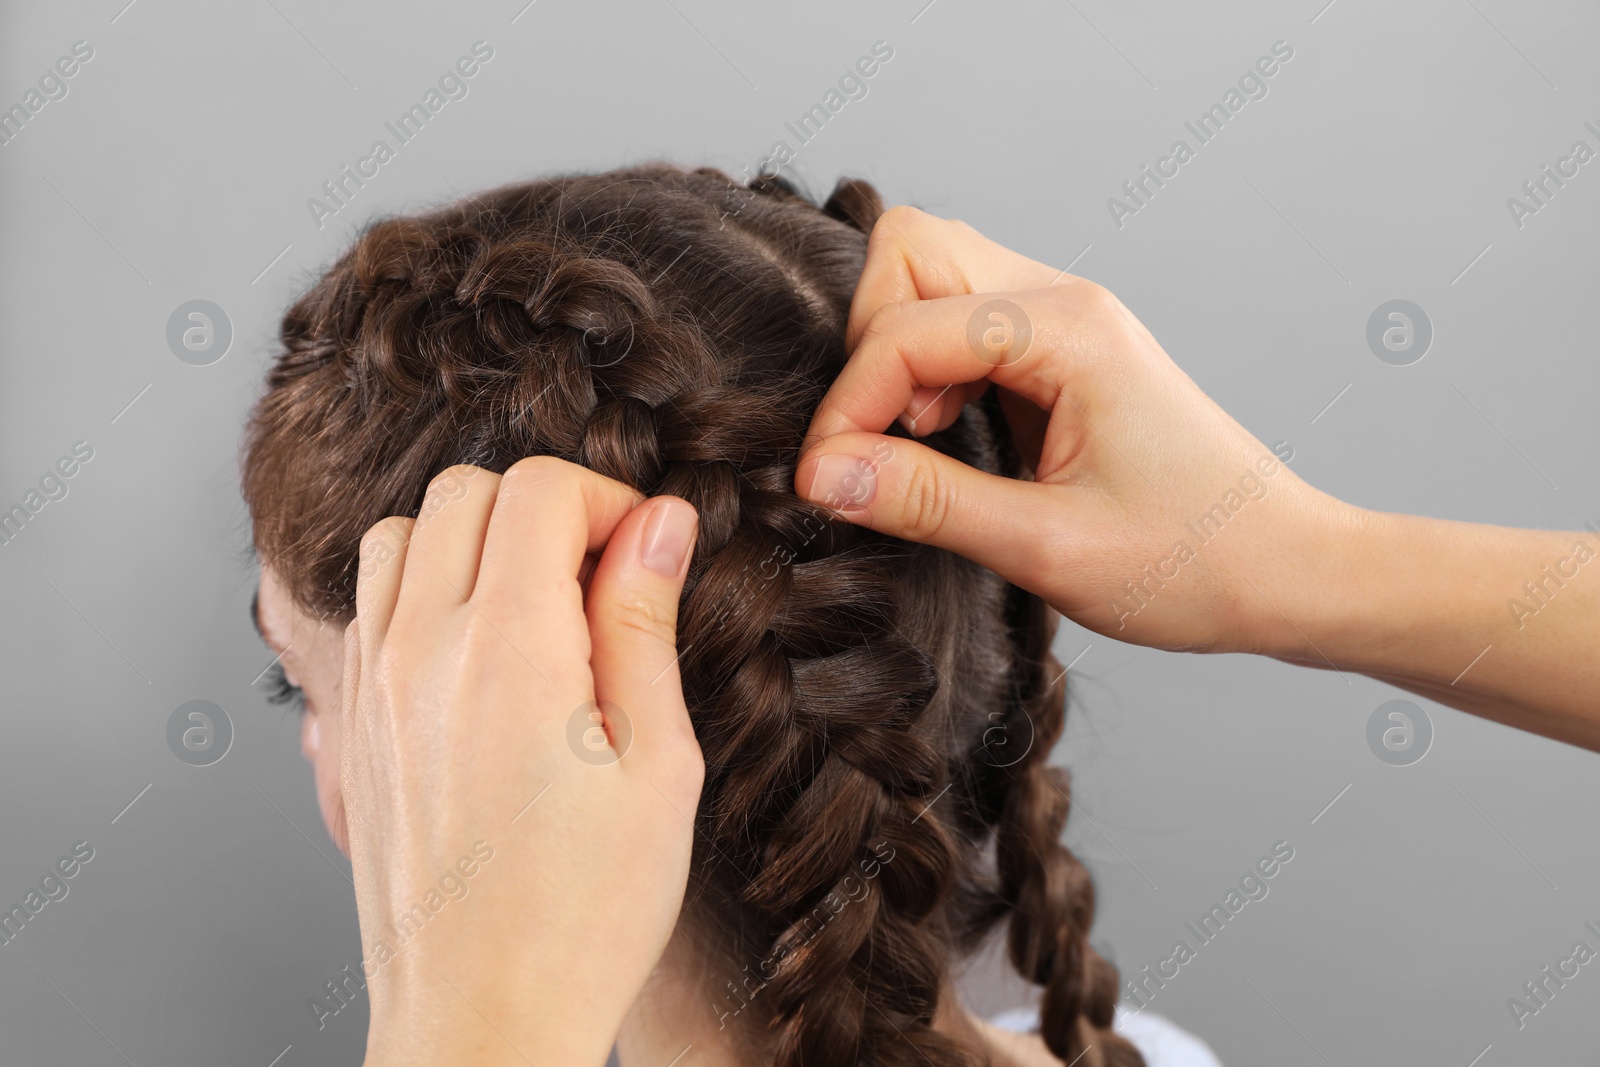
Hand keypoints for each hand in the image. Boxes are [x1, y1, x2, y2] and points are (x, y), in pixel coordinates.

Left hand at [341, 457, 703, 1066]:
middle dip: (545, 507)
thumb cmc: (585, 914)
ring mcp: (372, 686)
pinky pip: (372, 603)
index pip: (539, 489)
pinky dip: (426, 589)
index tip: (645, 550)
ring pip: (404, 534)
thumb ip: (645, 624)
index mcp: (508, 651)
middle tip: (601, 575)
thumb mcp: (659, 765)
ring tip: (539, 609)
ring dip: (476, 540)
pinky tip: (484, 655)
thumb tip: (660, 524)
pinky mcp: (352, 723)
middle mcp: (421, 652)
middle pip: (465, 490)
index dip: (608, 499)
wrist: (483, 1018)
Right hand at [795, 206, 1355, 654]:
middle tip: (876, 443)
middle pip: (911, 252)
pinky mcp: (1059, 349)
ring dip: (896, 353)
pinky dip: (927, 369)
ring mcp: (1063, 318)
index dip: (848, 405)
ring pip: (930, 275)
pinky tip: (947, 435)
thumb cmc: (1192, 562)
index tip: (826, 482)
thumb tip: (822, 473)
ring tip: (916, 441)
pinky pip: (960, 319)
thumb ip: (927, 501)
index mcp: (1070, 334)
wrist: (1286, 569)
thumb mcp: (1047, 548)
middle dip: (867, 346)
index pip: (907, 328)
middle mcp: (1064, 302)